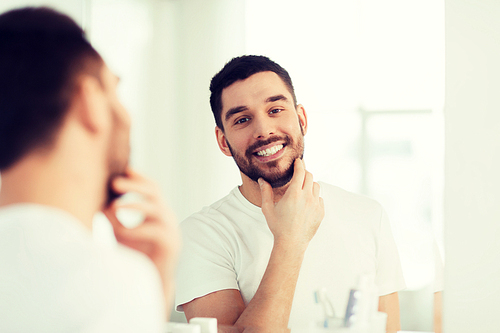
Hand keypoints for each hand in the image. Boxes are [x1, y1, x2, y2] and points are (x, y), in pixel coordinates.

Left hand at [102, 168, 180, 306]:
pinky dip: (134, 230)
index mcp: (158, 210)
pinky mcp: (170, 243)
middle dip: (135, 186)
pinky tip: (119, 232)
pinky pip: (153, 231)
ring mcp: (171, 228)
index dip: (140, 177)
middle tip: (115, 183)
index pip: (152, 187)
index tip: (125, 169)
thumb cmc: (137, 255)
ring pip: (156, 208)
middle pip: (155, 192)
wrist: (153, 281)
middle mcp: (167, 216)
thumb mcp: (122, 232)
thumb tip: (98, 203)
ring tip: (114, 207)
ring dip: (134, 206)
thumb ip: (113, 218)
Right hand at [258, 159, 323, 247]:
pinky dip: (314, 197)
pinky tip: (306, 202)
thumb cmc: (278, 226)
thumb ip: (265, 192)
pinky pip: (319, 198)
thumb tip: (262, 180)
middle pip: (310, 176)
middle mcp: (307, 197)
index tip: (297, 161)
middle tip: (299, 174)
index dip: (299, 164)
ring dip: (310, 184)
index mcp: (294, 193)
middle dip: (304, 172)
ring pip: (316, 186)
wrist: (291, 243)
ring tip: (303, 188)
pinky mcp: (321, 212)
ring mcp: (316, 205)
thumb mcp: (268, 208)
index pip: (300, 171)